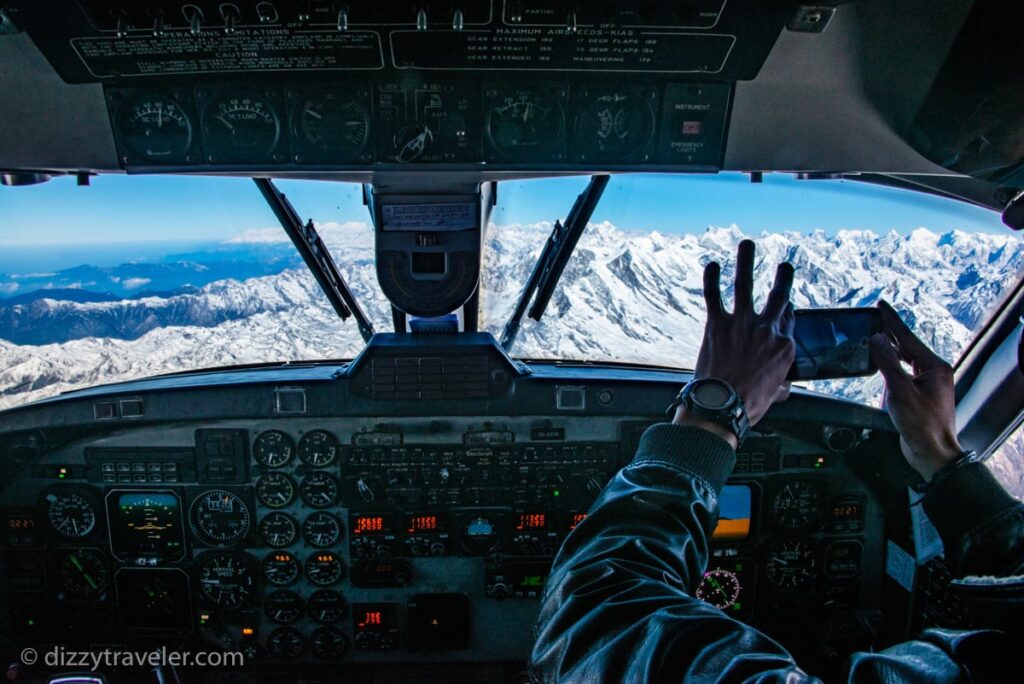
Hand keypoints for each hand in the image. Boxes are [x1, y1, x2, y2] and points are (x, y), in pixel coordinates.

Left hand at [673, 240, 795, 446]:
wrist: (722, 405)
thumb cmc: (747, 404)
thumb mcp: (775, 395)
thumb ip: (781, 383)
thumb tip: (783, 386)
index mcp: (784, 347)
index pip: (789, 320)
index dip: (786, 311)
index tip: (784, 304)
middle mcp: (767, 330)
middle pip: (779, 296)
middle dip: (783, 277)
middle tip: (784, 266)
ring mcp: (742, 324)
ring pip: (746, 285)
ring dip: (746, 261)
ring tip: (747, 244)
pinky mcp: (717, 325)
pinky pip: (714, 296)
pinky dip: (711, 279)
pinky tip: (711, 264)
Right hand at [869, 300, 962, 479]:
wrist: (932, 453)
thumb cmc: (923, 426)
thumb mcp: (901, 392)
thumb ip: (888, 363)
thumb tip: (877, 340)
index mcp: (935, 367)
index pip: (908, 338)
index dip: (891, 321)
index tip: (880, 306)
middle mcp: (933, 372)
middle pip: (907, 346)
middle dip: (890, 332)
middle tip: (874, 317)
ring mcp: (927, 383)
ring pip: (905, 358)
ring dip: (889, 348)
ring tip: (875, 335)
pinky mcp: (919, 394)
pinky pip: (902, 371)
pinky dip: (889, 364)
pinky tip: (880, 362)